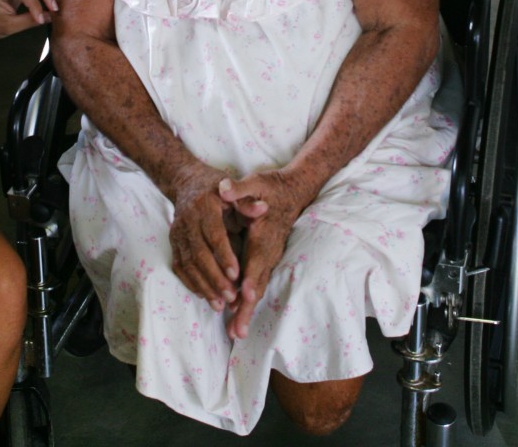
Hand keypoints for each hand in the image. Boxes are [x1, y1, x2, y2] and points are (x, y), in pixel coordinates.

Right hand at [167, 161, 241, 310]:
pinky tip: (204, 295)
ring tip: (220, 304)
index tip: (236, 275)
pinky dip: (191, 283)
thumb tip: (263, 209)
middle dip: (215, 278)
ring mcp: (178, 232)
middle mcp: (187, 220)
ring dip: (203, 286)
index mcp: (204, 205)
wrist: (187, 182)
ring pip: (188, 264)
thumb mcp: (235, 190)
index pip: (214, 234)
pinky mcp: (173, 242)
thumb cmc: (218, 188)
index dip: (224, 255)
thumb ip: (248, 203)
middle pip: (199, 254)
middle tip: (231, 297)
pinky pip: (179, 266)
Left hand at [218, 170, 315, 339]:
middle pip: (259, 283)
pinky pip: (258, 284)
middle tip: (238, 332)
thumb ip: (240, 189)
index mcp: (265, 234)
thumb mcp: (256, 182)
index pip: (258, 258)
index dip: (252, 276)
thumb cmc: (271, 188)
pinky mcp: (267, 261)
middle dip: (248, 307)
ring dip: (247, 311)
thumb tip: (223, 189)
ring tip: (236, 333)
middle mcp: (270, 251)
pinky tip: (238, 317)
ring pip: (259, 288)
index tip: (246, 294)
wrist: (294, 192)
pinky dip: (248, 302)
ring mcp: (270, 258)